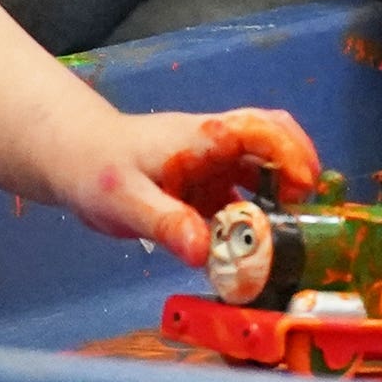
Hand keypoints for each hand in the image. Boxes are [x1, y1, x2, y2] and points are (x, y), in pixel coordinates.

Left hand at [53, 105, 325, 262]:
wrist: (73, 158)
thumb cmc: (97, 168)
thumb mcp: (125, 200)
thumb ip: (164, 223)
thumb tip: (203, 252)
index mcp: (202, 137)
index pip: (259, 129)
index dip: (289, 153)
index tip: (304, 187)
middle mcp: (215, 146)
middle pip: (273, 142)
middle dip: (298, 171)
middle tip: (308, 213)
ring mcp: (212, 166)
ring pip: (261, 172)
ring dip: (279, 199)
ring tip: (286, 237)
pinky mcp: (205, 188)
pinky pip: (241, 198)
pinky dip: (254, 220)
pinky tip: (250, 250)